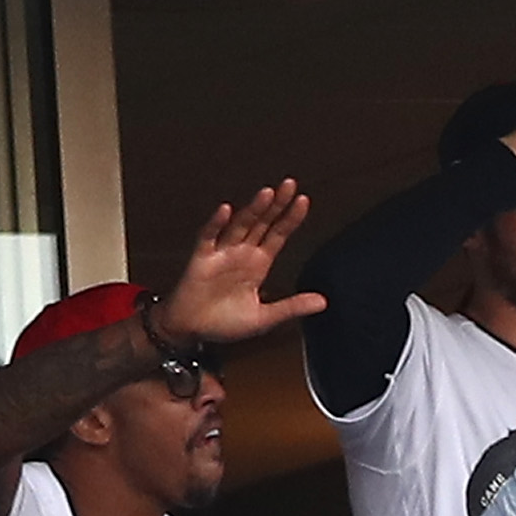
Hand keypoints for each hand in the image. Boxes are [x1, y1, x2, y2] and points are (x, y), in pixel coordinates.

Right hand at [156, 182, 326, 346]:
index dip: (290, 218)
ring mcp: (221, 254)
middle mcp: (242, 253)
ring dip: (253, 210)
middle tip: (291, 184)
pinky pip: (209, 237)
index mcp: (258, 264)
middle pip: (262, 223)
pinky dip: (216, 224)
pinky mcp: (201, 260)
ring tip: (268, 193)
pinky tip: (226, 210)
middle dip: (276, 204)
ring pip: (239, 226)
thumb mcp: (264, 317)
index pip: (278, 235)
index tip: (304, 200)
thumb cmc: (225, 323)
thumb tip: (324, 302)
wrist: (192, 331)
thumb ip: (292, 307)